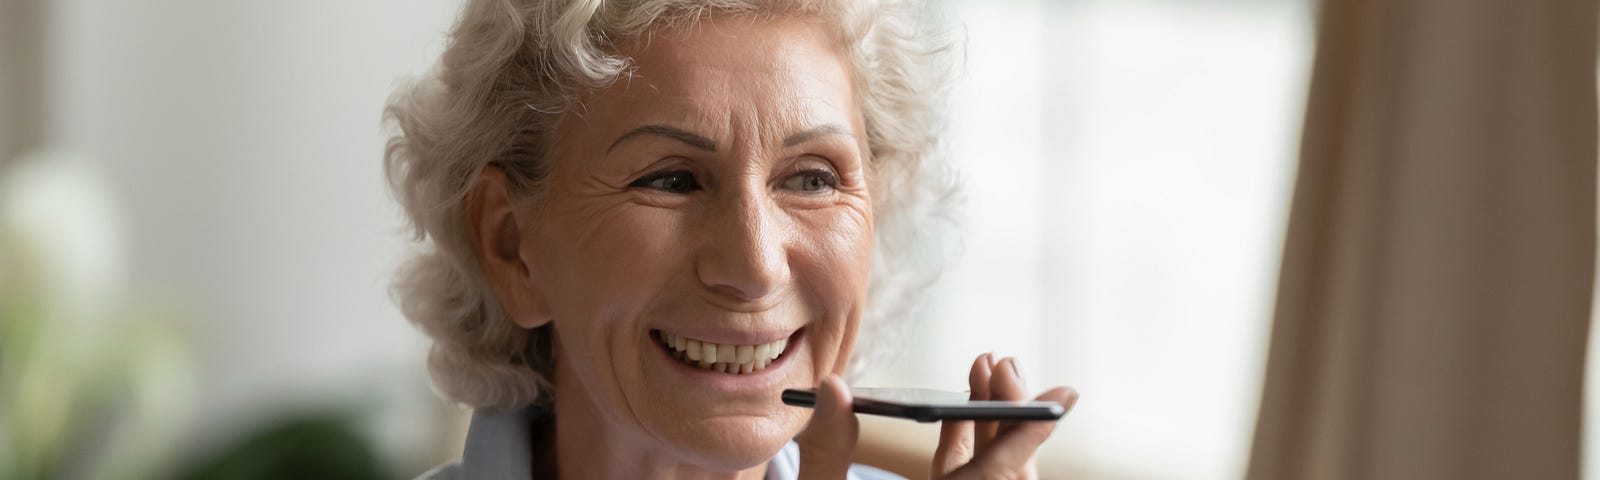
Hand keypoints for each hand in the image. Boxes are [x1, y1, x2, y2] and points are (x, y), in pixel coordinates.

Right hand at [795, 355, 1076, 479]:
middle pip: (1004, 478)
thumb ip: (826, 452)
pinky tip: (958, 413)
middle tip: (1003, 364)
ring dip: (991, 429)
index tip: (1063, 397)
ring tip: (984, 374)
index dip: (1028, 435)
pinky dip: (968, 452)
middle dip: (1009, 418)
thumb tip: (835, 387)